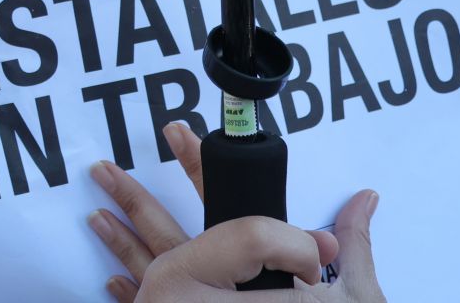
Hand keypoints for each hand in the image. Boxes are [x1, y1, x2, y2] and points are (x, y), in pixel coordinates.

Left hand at [86, 122, 384, 300]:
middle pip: (170, 241)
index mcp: (245, 291)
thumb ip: (352, 249)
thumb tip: (365, 199)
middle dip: (136, 204)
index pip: (240, 229)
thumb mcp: (354, 302)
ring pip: (149, 277)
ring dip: (120, 247)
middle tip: (104, 170)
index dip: (245, 208)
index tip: (220, 174)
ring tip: (94, 214)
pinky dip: (129, 297)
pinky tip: (109, 283)